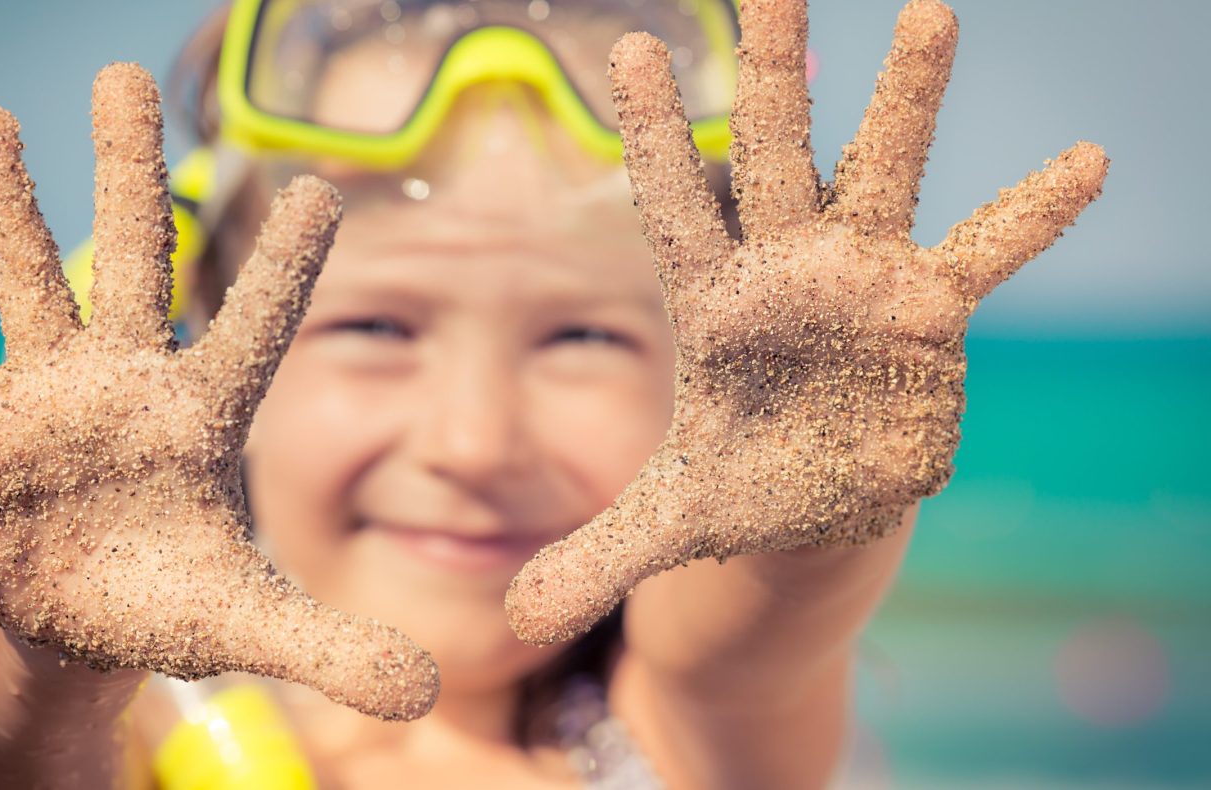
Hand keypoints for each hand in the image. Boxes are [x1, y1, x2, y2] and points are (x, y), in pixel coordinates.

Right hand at [0, 63, 436, 719]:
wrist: (84, 624)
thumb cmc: (174, 604)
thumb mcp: (252, 625)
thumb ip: (333, 647)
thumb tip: (423, 694)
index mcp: (203, 417)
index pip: (253, 328)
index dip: (284, 267)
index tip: (320, 189)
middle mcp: (128, 385)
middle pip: (132, 259)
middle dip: (128, 171)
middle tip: (120, 75)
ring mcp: (50, 401)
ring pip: (26, 285)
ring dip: (3, 206)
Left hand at [507, 0, 1106, 644]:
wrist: (811, 510)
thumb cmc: (733, 498)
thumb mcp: (662, 531)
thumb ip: (590, 559)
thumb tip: (513, 615)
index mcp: (714, 305)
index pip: (674, 205)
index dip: (650, 135)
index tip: (627, 50)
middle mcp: (786, 274)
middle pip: (774, 158)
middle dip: (773, 74)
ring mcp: (860, 284)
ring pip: (884, 174)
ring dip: (907, 99)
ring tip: (929, 9)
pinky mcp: (925, 318)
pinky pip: (985, 254)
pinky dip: (1030, 215)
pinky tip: (1086, 162)